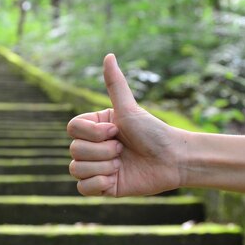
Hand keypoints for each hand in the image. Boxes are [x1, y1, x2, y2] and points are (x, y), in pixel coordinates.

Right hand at [67, 54, 188, 196]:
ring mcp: (96, 167)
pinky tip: (114, 179)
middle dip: (102, 151)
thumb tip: (108, 55)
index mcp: (95, 127)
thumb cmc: (153, 132)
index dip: (93, 133)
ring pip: (76, 169)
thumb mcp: (130, 109)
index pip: (72, 128)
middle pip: (74, 150)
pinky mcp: (102, 187)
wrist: (172, 161)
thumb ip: (115, 84)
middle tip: (124, 150)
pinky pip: (82, 189)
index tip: (117, 131)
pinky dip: (97, 184)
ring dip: (102, 167)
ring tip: (121, 165)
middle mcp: (92, 146)